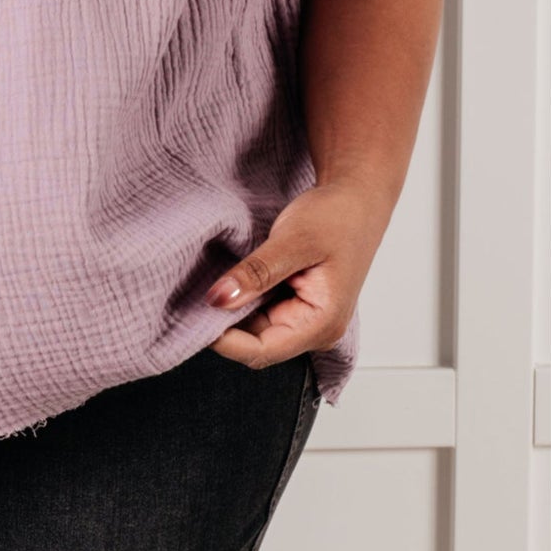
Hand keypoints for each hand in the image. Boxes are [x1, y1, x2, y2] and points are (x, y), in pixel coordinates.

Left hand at [204, 178, 393, 368]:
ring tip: (209, 286)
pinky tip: (229, 282)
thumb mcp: (293, 241)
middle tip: (194, 297)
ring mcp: (306, 319)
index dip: (225, 341)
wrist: (356, 199)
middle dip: (225, 326)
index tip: (193, 318)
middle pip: (257, 344)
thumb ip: (257, 273)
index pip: (263, 351)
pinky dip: (243, 299)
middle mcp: (315, 330)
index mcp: (321, 324)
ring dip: (233, 312)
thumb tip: (218, 300)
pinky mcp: (297, 305)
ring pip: (256, 329)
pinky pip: (262, 313)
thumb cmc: (335, 217)